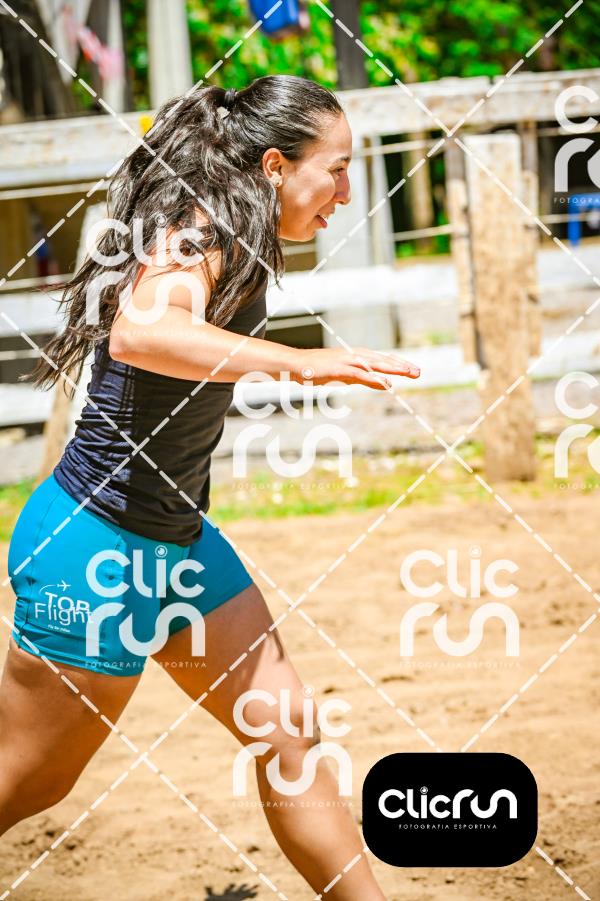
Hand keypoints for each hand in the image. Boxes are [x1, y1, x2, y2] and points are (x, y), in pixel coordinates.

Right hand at [289, 346, 419, 389]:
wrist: (296, 364)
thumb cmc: (319, 370)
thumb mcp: (346, 376)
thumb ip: (365, 379)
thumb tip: (384, 384)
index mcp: (357, 356)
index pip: (383, 359)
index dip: (399, 364)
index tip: (414, 370)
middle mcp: (355, 355)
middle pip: (383, 360)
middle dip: (401, 366)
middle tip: (418, 372)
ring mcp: (348, 361)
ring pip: (375, 364)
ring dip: (393, 368)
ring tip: (409, 373)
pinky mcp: (340, 369)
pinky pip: (360, 374)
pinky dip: (374, 378)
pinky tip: (386, 382)